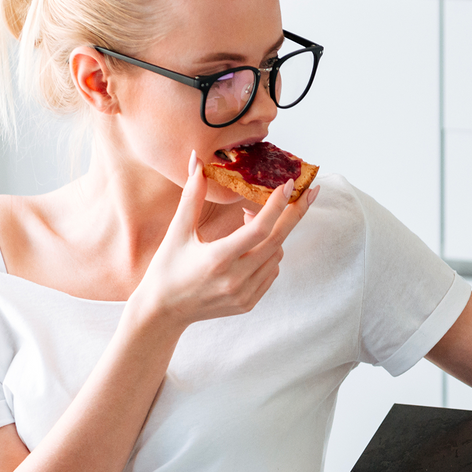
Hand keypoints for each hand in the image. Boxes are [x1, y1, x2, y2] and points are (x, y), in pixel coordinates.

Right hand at [133, 151, 316, 330]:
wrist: (164, 312)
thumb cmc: (167, 269)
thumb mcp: (177, 232)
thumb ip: (191, 196)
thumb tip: (196, 160)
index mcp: (217, 259)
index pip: (258, 229)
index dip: (277, 205)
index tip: (288, 184)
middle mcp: (235, 279)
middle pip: (278, 241)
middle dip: (295, 214)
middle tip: (308, 192)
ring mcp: (244, 294)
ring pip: (276, 255)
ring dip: (273, 233)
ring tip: (250, 219)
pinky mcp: (248, 303)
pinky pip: (271, 272)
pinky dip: (268, 253)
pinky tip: (250, 244)